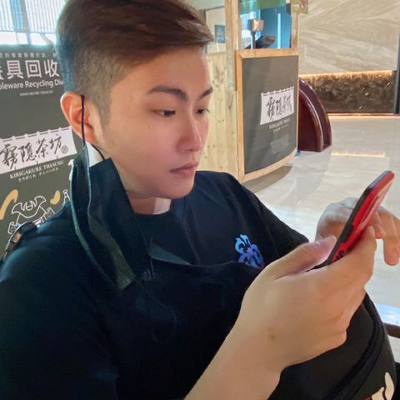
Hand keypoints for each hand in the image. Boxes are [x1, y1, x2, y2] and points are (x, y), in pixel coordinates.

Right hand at [231, 228, 375, 373]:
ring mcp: (340, 325)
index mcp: (321, 288)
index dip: (366, 246)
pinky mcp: (338, 337)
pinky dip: (343, 296)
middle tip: (347, 246)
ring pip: (357, 294)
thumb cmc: (261, 306)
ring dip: (351, 278)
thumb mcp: (275, 272)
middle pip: (362, 278)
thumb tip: (330, 242)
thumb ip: (304, 255)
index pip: (358, 264)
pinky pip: (348, 310)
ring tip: (331, 271)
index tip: (365, 233)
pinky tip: (322, 297)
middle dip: (360, 259)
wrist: (259, 350)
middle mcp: (338, 308)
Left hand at [316, 198, 399, 264]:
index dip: (348, 216)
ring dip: (391, 236)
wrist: (333, 239)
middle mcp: (351, 206)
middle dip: (375, 222)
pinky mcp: (380, 218)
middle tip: (381, 237)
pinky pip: (393, 223)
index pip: (340, 211)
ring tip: (391, 260)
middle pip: (367, 210)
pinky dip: (398, 236)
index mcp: (334, 212)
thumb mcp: (322, 244)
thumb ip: (325, 245)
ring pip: (384, 216)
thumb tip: (332, 244)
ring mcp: (368, 210)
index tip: (356, 226)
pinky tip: (398, 252)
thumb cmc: (327, 243)